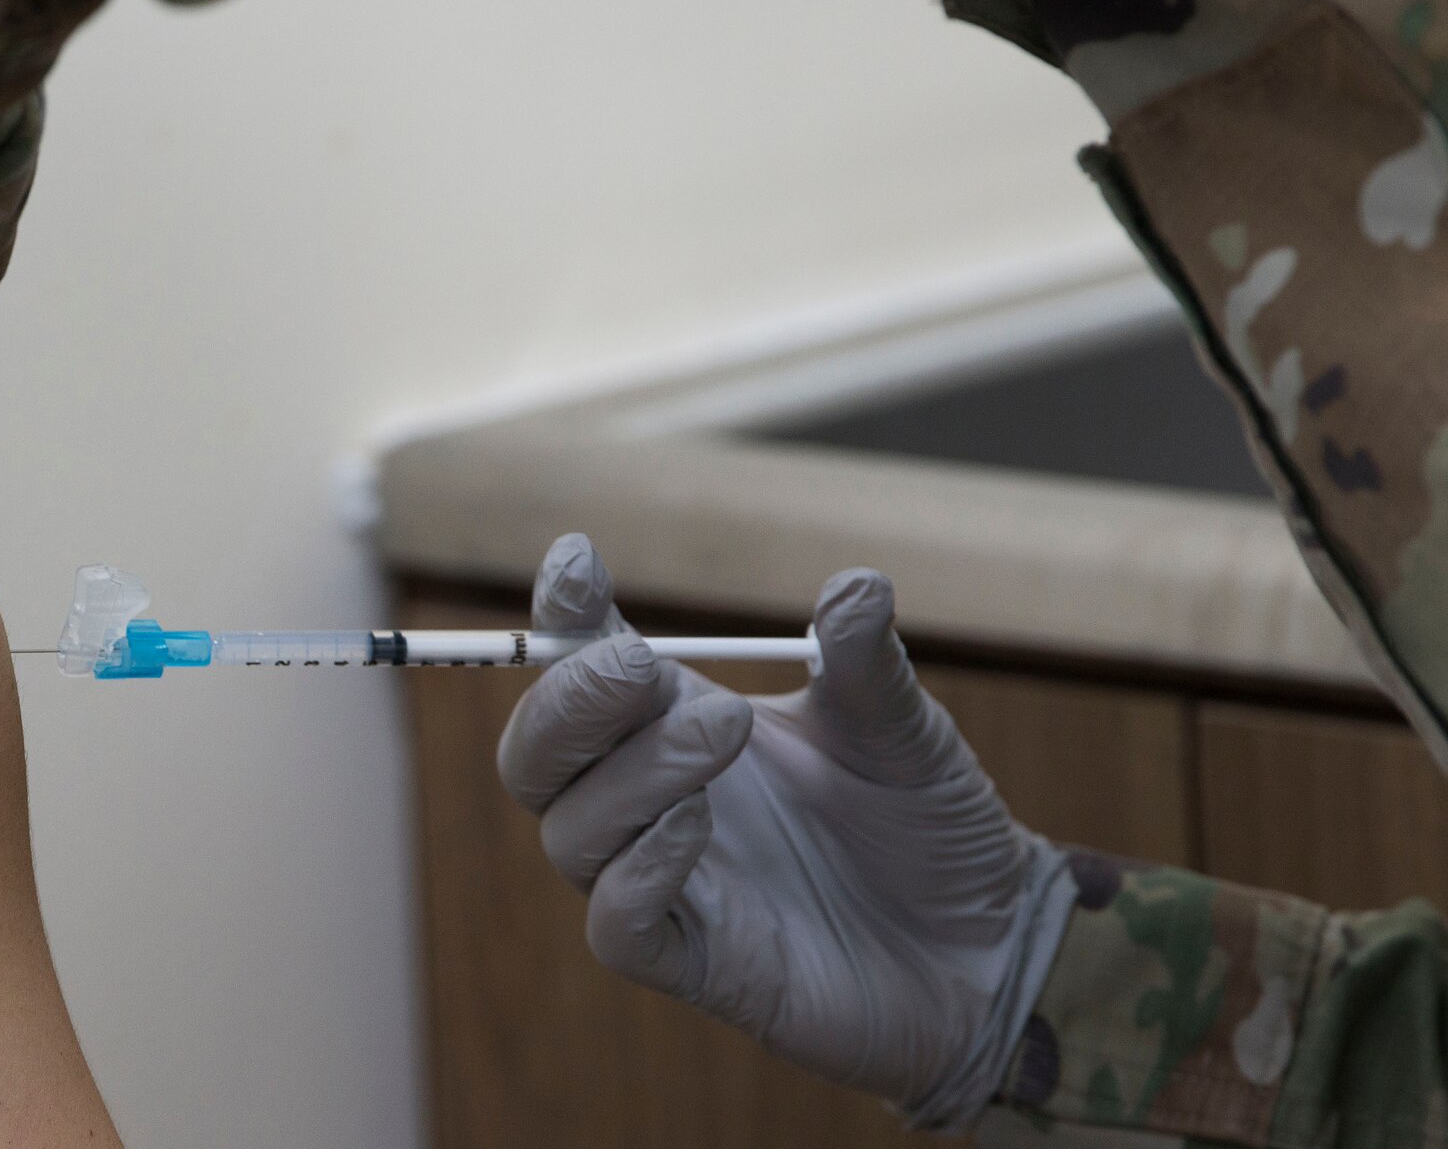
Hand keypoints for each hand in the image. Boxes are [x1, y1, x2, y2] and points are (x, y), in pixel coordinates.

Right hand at [496, 535, 1075, 1129]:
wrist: (988, 942)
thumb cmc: (927, 824)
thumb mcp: (901, 728)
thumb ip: (865, 662)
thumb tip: (858, 584)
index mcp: (677, 720)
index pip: (582, 663)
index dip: (562, 616)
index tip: (577, 561)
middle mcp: (650, 796)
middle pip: (536, 750)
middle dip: (569, 699)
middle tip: (643, 664)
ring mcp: (663, 881)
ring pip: (569, 828)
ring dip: (632, 771)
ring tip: (728, 729)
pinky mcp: (692, 961)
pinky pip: (618, 923)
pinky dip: (639, 867)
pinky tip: (698, 823)